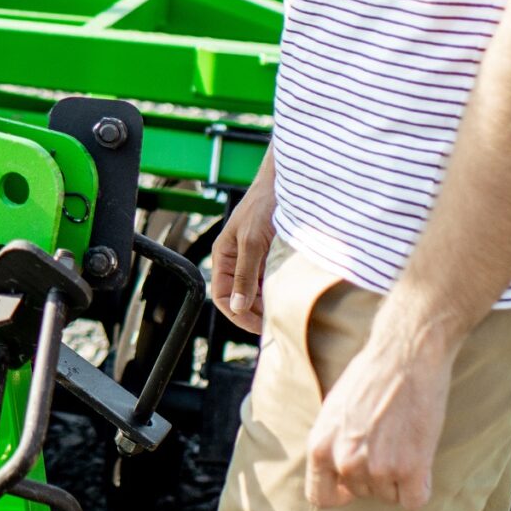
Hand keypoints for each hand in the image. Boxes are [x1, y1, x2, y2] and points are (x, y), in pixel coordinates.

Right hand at [207, 171, 276, 333]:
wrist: (286, 184)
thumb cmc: (263, 206)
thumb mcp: (252, 242)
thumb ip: (244, 275)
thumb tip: (237, 306)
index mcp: (223, 256)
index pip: (221, 296)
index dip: (236, 314)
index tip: (258, 326)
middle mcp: (236, 260)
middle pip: (239, 297)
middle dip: (254, 312)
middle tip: (276, 324)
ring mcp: (254, 259)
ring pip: (255, 291)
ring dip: (266, 304)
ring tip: (284, 313)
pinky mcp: (270, 256)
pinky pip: (269, 281)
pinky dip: (276, 291)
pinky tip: (289, 297)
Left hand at [306, 328, 450, 508]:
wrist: (405, 357)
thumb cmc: (370, 377)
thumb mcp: (333, 410)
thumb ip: (332, 444)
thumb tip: (338, 471)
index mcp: (319, 447)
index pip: (319, 496)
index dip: (338, 492)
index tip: (351, 485)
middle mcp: (344, 462)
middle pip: (361, 493)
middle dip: (374, 475)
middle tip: (387, 443)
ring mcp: (378, 468)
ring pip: (389, 496)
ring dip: (399, 478)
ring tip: (403, 442)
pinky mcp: (411, 469)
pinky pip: (414, 501)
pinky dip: (419, 487)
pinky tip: (420, 463)